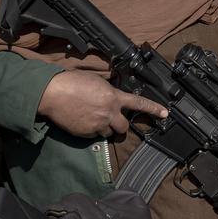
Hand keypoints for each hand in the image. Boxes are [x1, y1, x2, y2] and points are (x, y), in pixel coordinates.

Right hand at [37, 70, 167, 137]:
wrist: (53, 93)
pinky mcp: (86, 133)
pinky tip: (81, 120)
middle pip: (123, 127)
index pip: (139, 103)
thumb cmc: (72, 82)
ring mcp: (97, 124)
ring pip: (108, 133)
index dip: (153, 109)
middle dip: (119, 125)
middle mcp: (108, 112)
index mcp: (113, 97)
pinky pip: (93, 136)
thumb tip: (114, 98)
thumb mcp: (97, 82)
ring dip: (104, 128)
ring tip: (91, 118)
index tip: (165, 113)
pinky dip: (90, 131)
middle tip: (111, 120)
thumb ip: (109, 91)